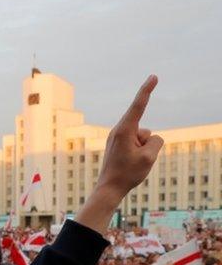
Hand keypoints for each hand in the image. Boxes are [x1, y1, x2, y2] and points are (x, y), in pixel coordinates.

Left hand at [95, 76, 162, 198]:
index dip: (147, 90)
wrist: (109, 188)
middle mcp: (119, 131)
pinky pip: (138, 145)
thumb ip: (156, 141)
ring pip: (144, 139)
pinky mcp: (119, 144)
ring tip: (130, 164)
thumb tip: (149, 137)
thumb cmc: (127, 173)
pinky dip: (139, 154)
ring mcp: (118, 137)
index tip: (153, 77)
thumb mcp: (149, 157)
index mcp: (124, 130)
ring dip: (143, 151)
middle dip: (147, 147)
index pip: (138, 105)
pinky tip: (128, 164)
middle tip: (133, 161)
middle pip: (146, 131)